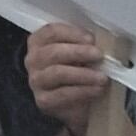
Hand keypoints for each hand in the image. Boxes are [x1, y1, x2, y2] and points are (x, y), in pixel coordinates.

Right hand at [24, 20, 123, 134]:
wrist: (72, 103)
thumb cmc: (75, 70)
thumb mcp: (77, 53)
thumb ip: (83, 44)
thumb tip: (102, 41)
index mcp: (38, 41)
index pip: (51, 31)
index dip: (72, 33)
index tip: (91, 39)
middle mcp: (32, 60)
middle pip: (54, 52)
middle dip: (79, 52)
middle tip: (99, 55)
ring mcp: (36, 81)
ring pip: (58, 73)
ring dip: (83, 74)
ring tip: (102, 77)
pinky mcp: (43, 100)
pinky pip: (64, 94)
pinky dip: (83, 91)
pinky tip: (97, 90)